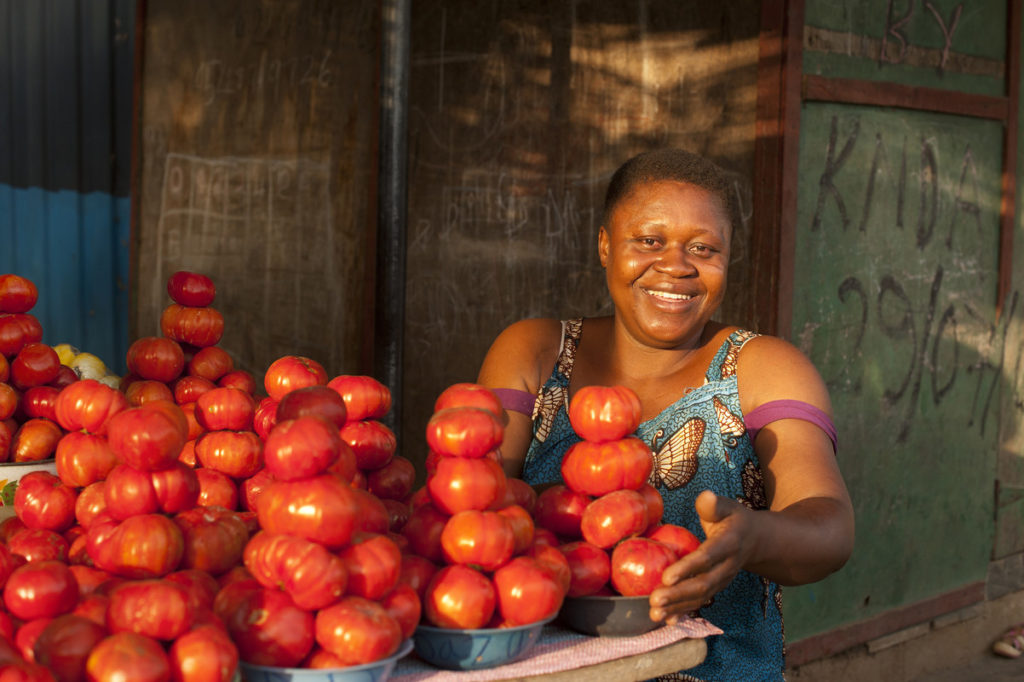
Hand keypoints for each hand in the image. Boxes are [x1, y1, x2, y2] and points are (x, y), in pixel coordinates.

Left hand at [648, 490, 756, 623]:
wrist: (757, 541)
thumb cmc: (735, 519)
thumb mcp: (728, 506)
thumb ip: (714, 504)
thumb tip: (705, 496)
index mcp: (729, 544)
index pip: (707, 558)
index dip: (688, 568)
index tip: (666, 577)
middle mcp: (727, 567)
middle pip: (703, 584)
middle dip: (678, 594)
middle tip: (655, 600)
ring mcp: (722, 580)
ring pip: (700, 597)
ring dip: (677, 607)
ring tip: (655, 613)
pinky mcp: (716, 588)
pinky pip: (700, 602)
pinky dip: (685, 613)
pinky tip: (668, 621)